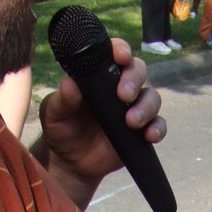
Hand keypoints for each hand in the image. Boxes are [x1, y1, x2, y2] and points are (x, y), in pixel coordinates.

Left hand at [35, 38, 163, 199]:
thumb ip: (63, 99)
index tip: (121, 56)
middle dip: (134, 79)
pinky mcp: (140, 132)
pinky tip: (149, 136)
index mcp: (98, 75)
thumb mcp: (54, 113)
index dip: (121, 49)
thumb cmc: (61, 129)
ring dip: (146, 107)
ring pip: (151, 97)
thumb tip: (70, 84)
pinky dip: (158, 128)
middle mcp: (118, 87)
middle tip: (123, 96)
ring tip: (131, 122)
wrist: (70, 162)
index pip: (114, 54)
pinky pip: (158, 125)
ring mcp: (132, 109)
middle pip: (138, 71)